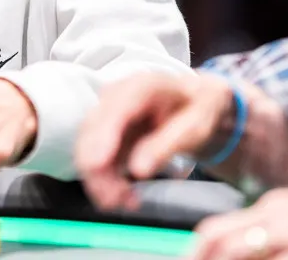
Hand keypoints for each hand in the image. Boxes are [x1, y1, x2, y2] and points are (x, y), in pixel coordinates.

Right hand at [76, 72, 238, 210]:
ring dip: (101, 179)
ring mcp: (109, 116)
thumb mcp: (195, 126)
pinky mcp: (108, 135)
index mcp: (140, 87)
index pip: (113, 110)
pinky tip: (125, 196)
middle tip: (112, 199)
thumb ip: (168, 144)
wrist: (197, 103)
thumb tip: (139, 170)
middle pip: (92, 131)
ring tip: (125, 202)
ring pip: (89, 149)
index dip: (100, 138)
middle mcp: (117, 98)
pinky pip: (98, 160)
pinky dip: (107, 181)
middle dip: (97, 168)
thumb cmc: (198, 108)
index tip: (96, 165)